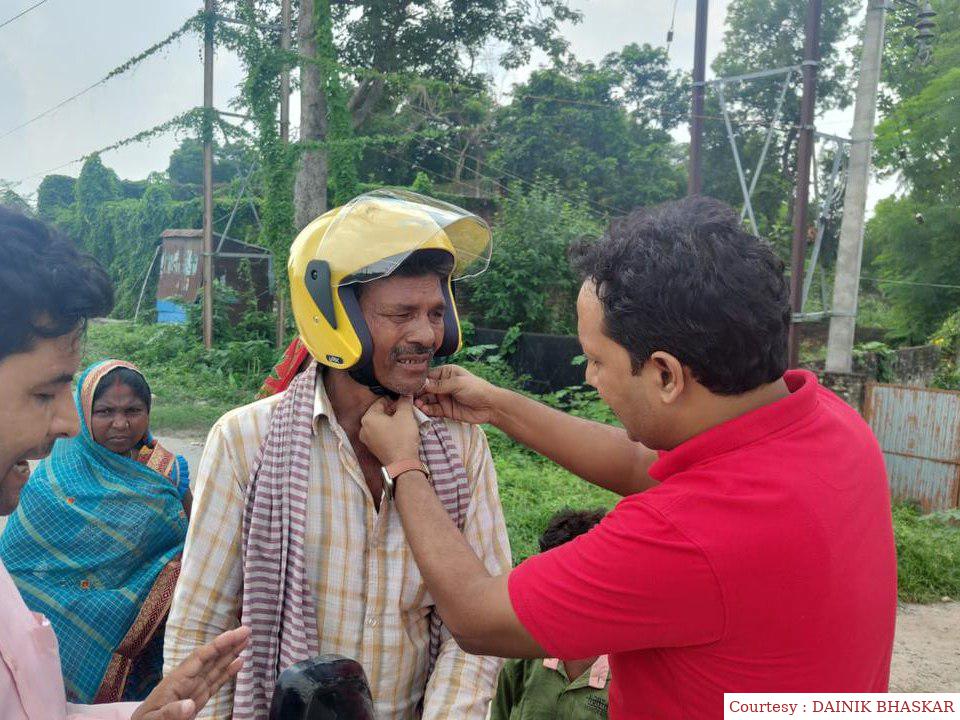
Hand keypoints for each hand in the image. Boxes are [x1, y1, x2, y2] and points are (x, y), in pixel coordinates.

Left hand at [130, 626, 249, 719]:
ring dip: (231, 654)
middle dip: (228, 644)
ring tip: (247, 642)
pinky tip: (239, 664)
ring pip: (215, 668)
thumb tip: (190, 705)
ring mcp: (193, 690)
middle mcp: (187, 681)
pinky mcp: (198, 700)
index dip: (219, 644)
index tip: (236, 633)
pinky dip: (228, 673)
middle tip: (247, 630)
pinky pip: (216, 683)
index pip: (201, 657)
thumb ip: (170, 712)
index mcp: (176, 680)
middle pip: (211, 658)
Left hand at [360, 396, 420, 465]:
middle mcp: (363, 428)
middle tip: (405, 411)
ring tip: (404, 421)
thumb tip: (405, 394)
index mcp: (368, 418)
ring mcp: (367, 440)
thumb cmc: (402, 438)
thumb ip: (404, 402)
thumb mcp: (406, 415)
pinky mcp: (373, 448)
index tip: (404, 401)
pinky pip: (380, 434)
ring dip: (391, 421)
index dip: (394, 399)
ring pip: (380, 424)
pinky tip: (399, 432)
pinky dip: (388, 431)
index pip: (381, 401)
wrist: (402, 464)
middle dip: (392, 410)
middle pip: (379, 413)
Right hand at [415, 365, 497, 424]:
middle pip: (425, 389)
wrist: (490, 406)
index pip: (428, 376)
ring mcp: (443, 398)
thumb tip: (422, 383)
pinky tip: (423, 410)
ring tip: (417, 405)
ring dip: (421, 403)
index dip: (419, 381)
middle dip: (417, 393)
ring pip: (427, 400)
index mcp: (446, 373)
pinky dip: (427, 411)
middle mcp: (442, 385)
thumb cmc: (476, 389)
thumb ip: (439, 384)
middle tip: (409, 398)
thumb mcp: (457, 383)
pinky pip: (433, 410)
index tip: (409, 385)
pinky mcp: (445, 410)